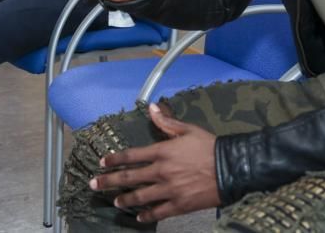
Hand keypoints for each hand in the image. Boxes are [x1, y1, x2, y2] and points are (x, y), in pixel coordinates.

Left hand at [90, 103, 220, 222]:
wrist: (231, 168)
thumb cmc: (209, 146)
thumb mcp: (188, 129)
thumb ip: (167, 122)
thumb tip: (151, 107)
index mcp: (162, 151)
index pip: (132, 156)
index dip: (115, 159)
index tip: (102, 162)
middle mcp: (162, 172)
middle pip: (130, 177)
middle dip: (109, 181)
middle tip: (94, 184)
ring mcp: (169, 190)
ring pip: (141, 197)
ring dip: (125, 199)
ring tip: (114, 201)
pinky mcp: (179, 205)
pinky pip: (159, 212)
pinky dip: (147, 215)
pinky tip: (139, 217)